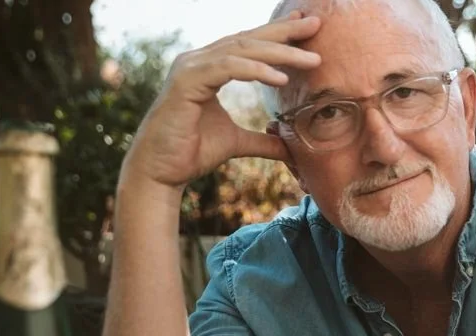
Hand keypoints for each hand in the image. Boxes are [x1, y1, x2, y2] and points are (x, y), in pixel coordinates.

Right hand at [123, 12, 322, 188]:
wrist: (160, 171)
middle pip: (248, 39)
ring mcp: (190, 68)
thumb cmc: (190, 153)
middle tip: (316, 23)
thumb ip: (262, 141)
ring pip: (241, 50)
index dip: (278, 34)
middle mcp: (198, 61)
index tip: (307, 26)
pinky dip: (255, 70)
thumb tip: (290, 148)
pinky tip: (281, 78)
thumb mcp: (236, 143)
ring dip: (280, 53)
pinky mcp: (186, 82)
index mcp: (208, 68)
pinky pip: (227, 68)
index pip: (248, 44)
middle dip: (285, 32)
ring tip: (312, 59)